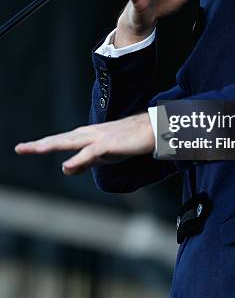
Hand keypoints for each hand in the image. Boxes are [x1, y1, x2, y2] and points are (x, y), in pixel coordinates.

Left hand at [14, 113, 154, 174]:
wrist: (152, 130)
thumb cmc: (129, 141)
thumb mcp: (103, 155)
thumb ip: (84, 161)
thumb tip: (65, 168)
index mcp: (87, 136)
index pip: (61, 140)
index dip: (42, 145)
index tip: (23, 148)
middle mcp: (89, 134)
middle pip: (60, 139)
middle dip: (40, 145)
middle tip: (20, 148)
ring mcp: (99, 137)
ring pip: (70, 141)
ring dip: (52, 145)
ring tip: (33, 149)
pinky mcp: (110, 144)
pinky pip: (91, 152)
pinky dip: (78, 159)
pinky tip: (67, 166)